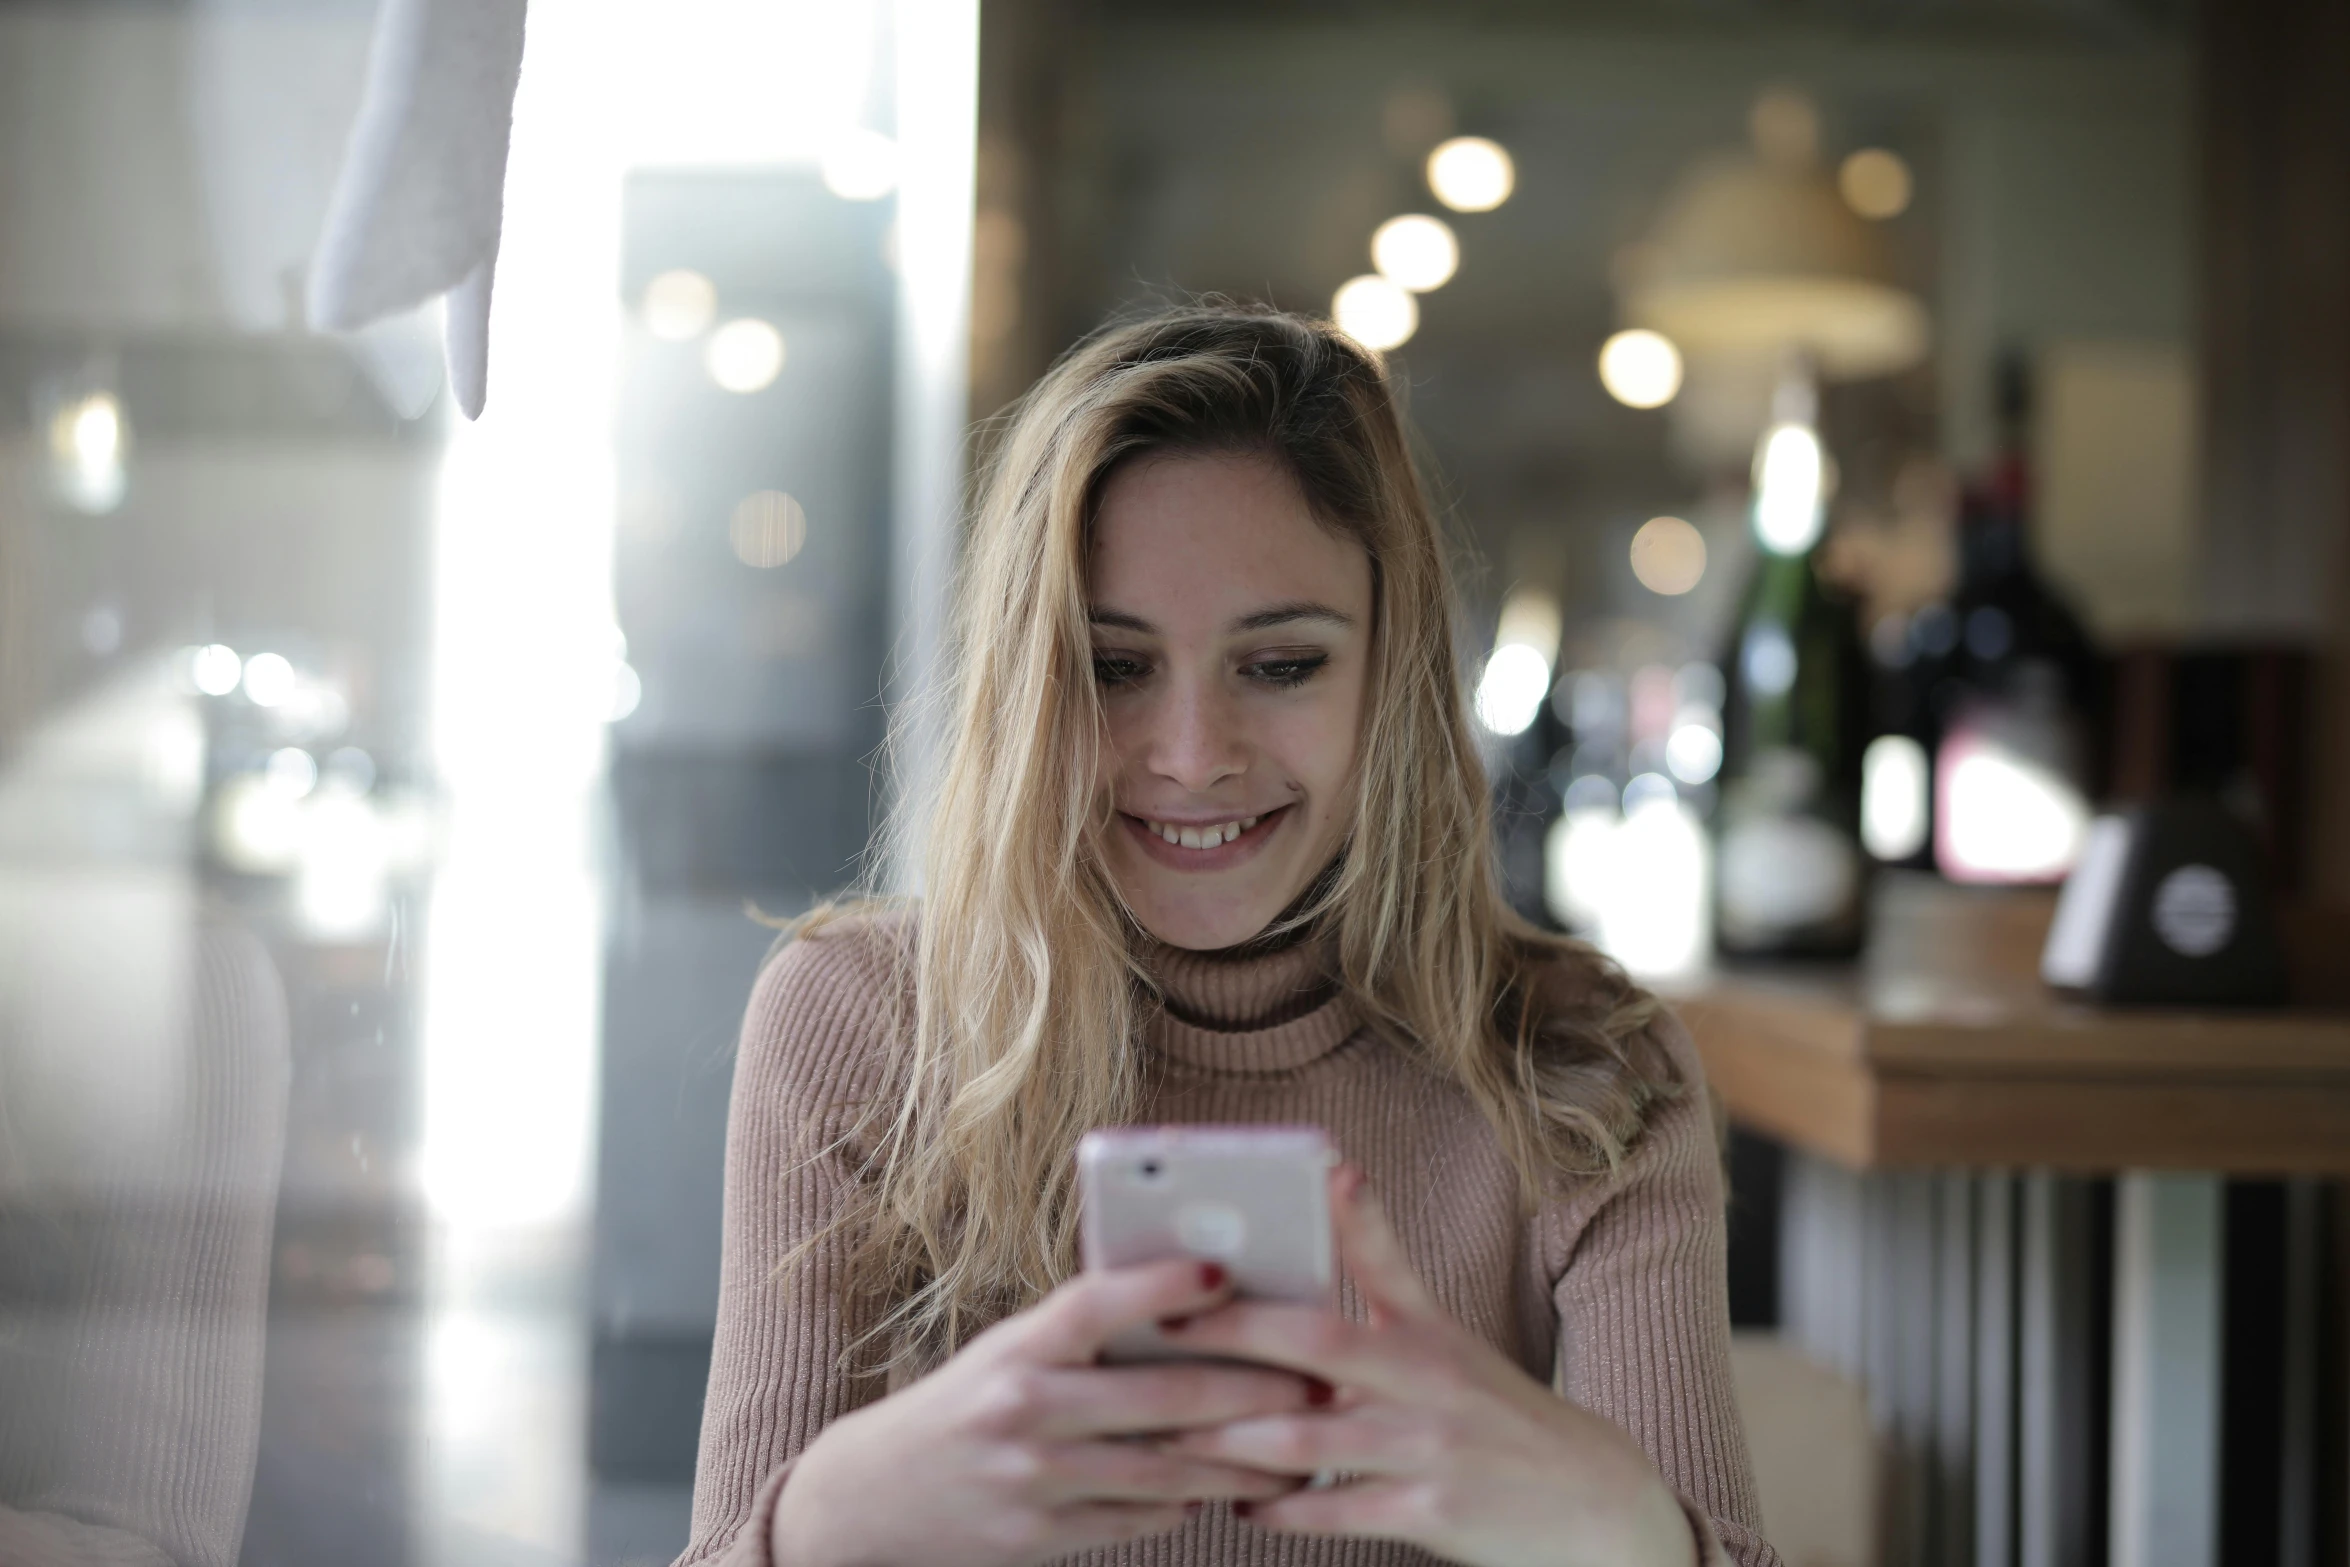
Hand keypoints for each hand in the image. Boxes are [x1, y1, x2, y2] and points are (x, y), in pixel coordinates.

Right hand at [773, 1258, 1311, 1566]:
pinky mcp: (1041, 1537)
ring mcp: (1034, 1482)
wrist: (871, 1499)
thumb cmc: (960, 1405)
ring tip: (1298, 1446)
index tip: (1223, 1272)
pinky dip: (1186, 1500)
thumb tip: (1187, 1304)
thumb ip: (1080, 1335)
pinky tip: (1225, 1487)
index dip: (1160, 1287)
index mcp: (1014, 1350)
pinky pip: (1138, 1517)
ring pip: (1164, 1469)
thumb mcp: (1003, 1352)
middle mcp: (1023, 1412)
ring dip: (1239, 1459)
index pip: (1094, 1306)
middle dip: (1249, 1390)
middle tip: (1313, 1381)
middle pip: (1159, 1397)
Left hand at [1157, 1166, 1697, 1566]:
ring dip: (1233, 1438)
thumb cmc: (1499, 1415)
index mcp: (1430, 1330)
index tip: (1282, 1189)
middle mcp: (1430, 1379)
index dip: (1339, 1217)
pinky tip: (1241, 1504)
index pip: (1380, 1257)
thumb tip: (1334, 1187)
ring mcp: (1431, 1447)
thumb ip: (1384, 1274)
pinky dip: (1283, 1509)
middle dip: (1235, 1334)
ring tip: (1173, 1434)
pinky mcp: (1433, 1513)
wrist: (1594, 1504)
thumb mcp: (1450, 1339)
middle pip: (1320, 1342)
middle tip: (1165, 1328)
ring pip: (1309, 1436)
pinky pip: (1338, 1512)